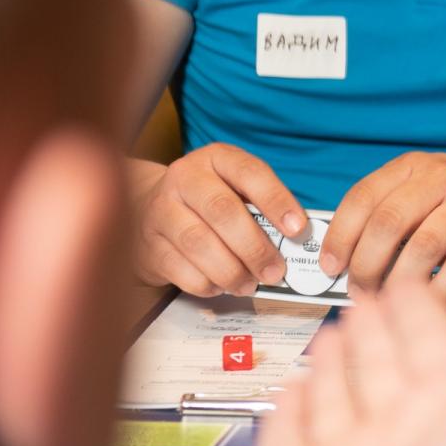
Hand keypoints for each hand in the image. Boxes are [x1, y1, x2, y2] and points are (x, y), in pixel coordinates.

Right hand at [130, 144, 305, 297]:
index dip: (277, 201)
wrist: (148, 206)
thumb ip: (262, 207)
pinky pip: (178, 268)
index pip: (250, 173)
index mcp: (216, 158)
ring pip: (199, 242)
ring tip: (251, 285)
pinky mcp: (147, 243)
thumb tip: (297, 240)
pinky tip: (221, 287)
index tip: (298, 229)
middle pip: (222, 211)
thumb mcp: (236, 188)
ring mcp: (161, 210)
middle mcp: (185, 178)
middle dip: (254, 247)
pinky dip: (205, 282)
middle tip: (275, 272)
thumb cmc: (210, 199)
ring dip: (231, 270)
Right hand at [259, 263, 445, 445]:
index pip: (436, 349)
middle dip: (377, 333)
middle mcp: (405, 439)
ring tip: (334, 332)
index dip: (422, 312)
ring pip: (339, 404)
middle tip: (366, 295)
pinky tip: (291, 392)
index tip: (411, 283)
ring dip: (335, 367)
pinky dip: (287, 419)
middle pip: (386, 371)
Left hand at [321, 153, 445, 298]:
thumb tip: (341, 258)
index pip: (363, 197)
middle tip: (358, 289)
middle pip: (389, 223)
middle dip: (365, 264)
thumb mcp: (421, 187)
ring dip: (397, 281)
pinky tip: (422, 303)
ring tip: (386, 300)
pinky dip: (435, 291)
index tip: (330, 265)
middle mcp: (441, 179)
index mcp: (413, 167)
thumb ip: (385, 212)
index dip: (340, 236)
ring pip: (422, 247)